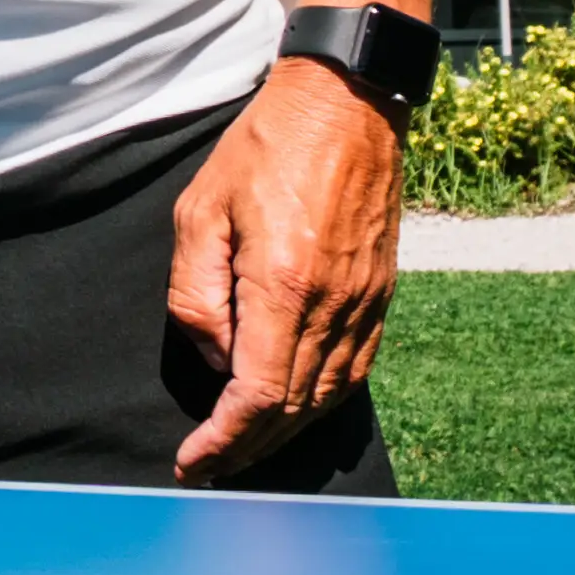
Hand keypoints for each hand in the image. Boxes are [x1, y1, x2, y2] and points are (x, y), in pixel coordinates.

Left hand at [165, 60, 403, 481]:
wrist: (347, 104)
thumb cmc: (265, 149)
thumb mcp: (199, 211)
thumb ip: (196, 294)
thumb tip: (212, 358)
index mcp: (285, 286)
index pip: (257, 396)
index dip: (224, 440)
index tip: (193, 463)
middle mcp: (334, 305)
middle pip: (293, 410)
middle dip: (248, 449)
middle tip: (210, 469)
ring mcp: (366, 303)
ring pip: (328, 397)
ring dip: (284, 434)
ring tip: (244, 450)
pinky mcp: (381, 295)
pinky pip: (355, 369)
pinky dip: (321, 402)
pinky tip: (295, 410)